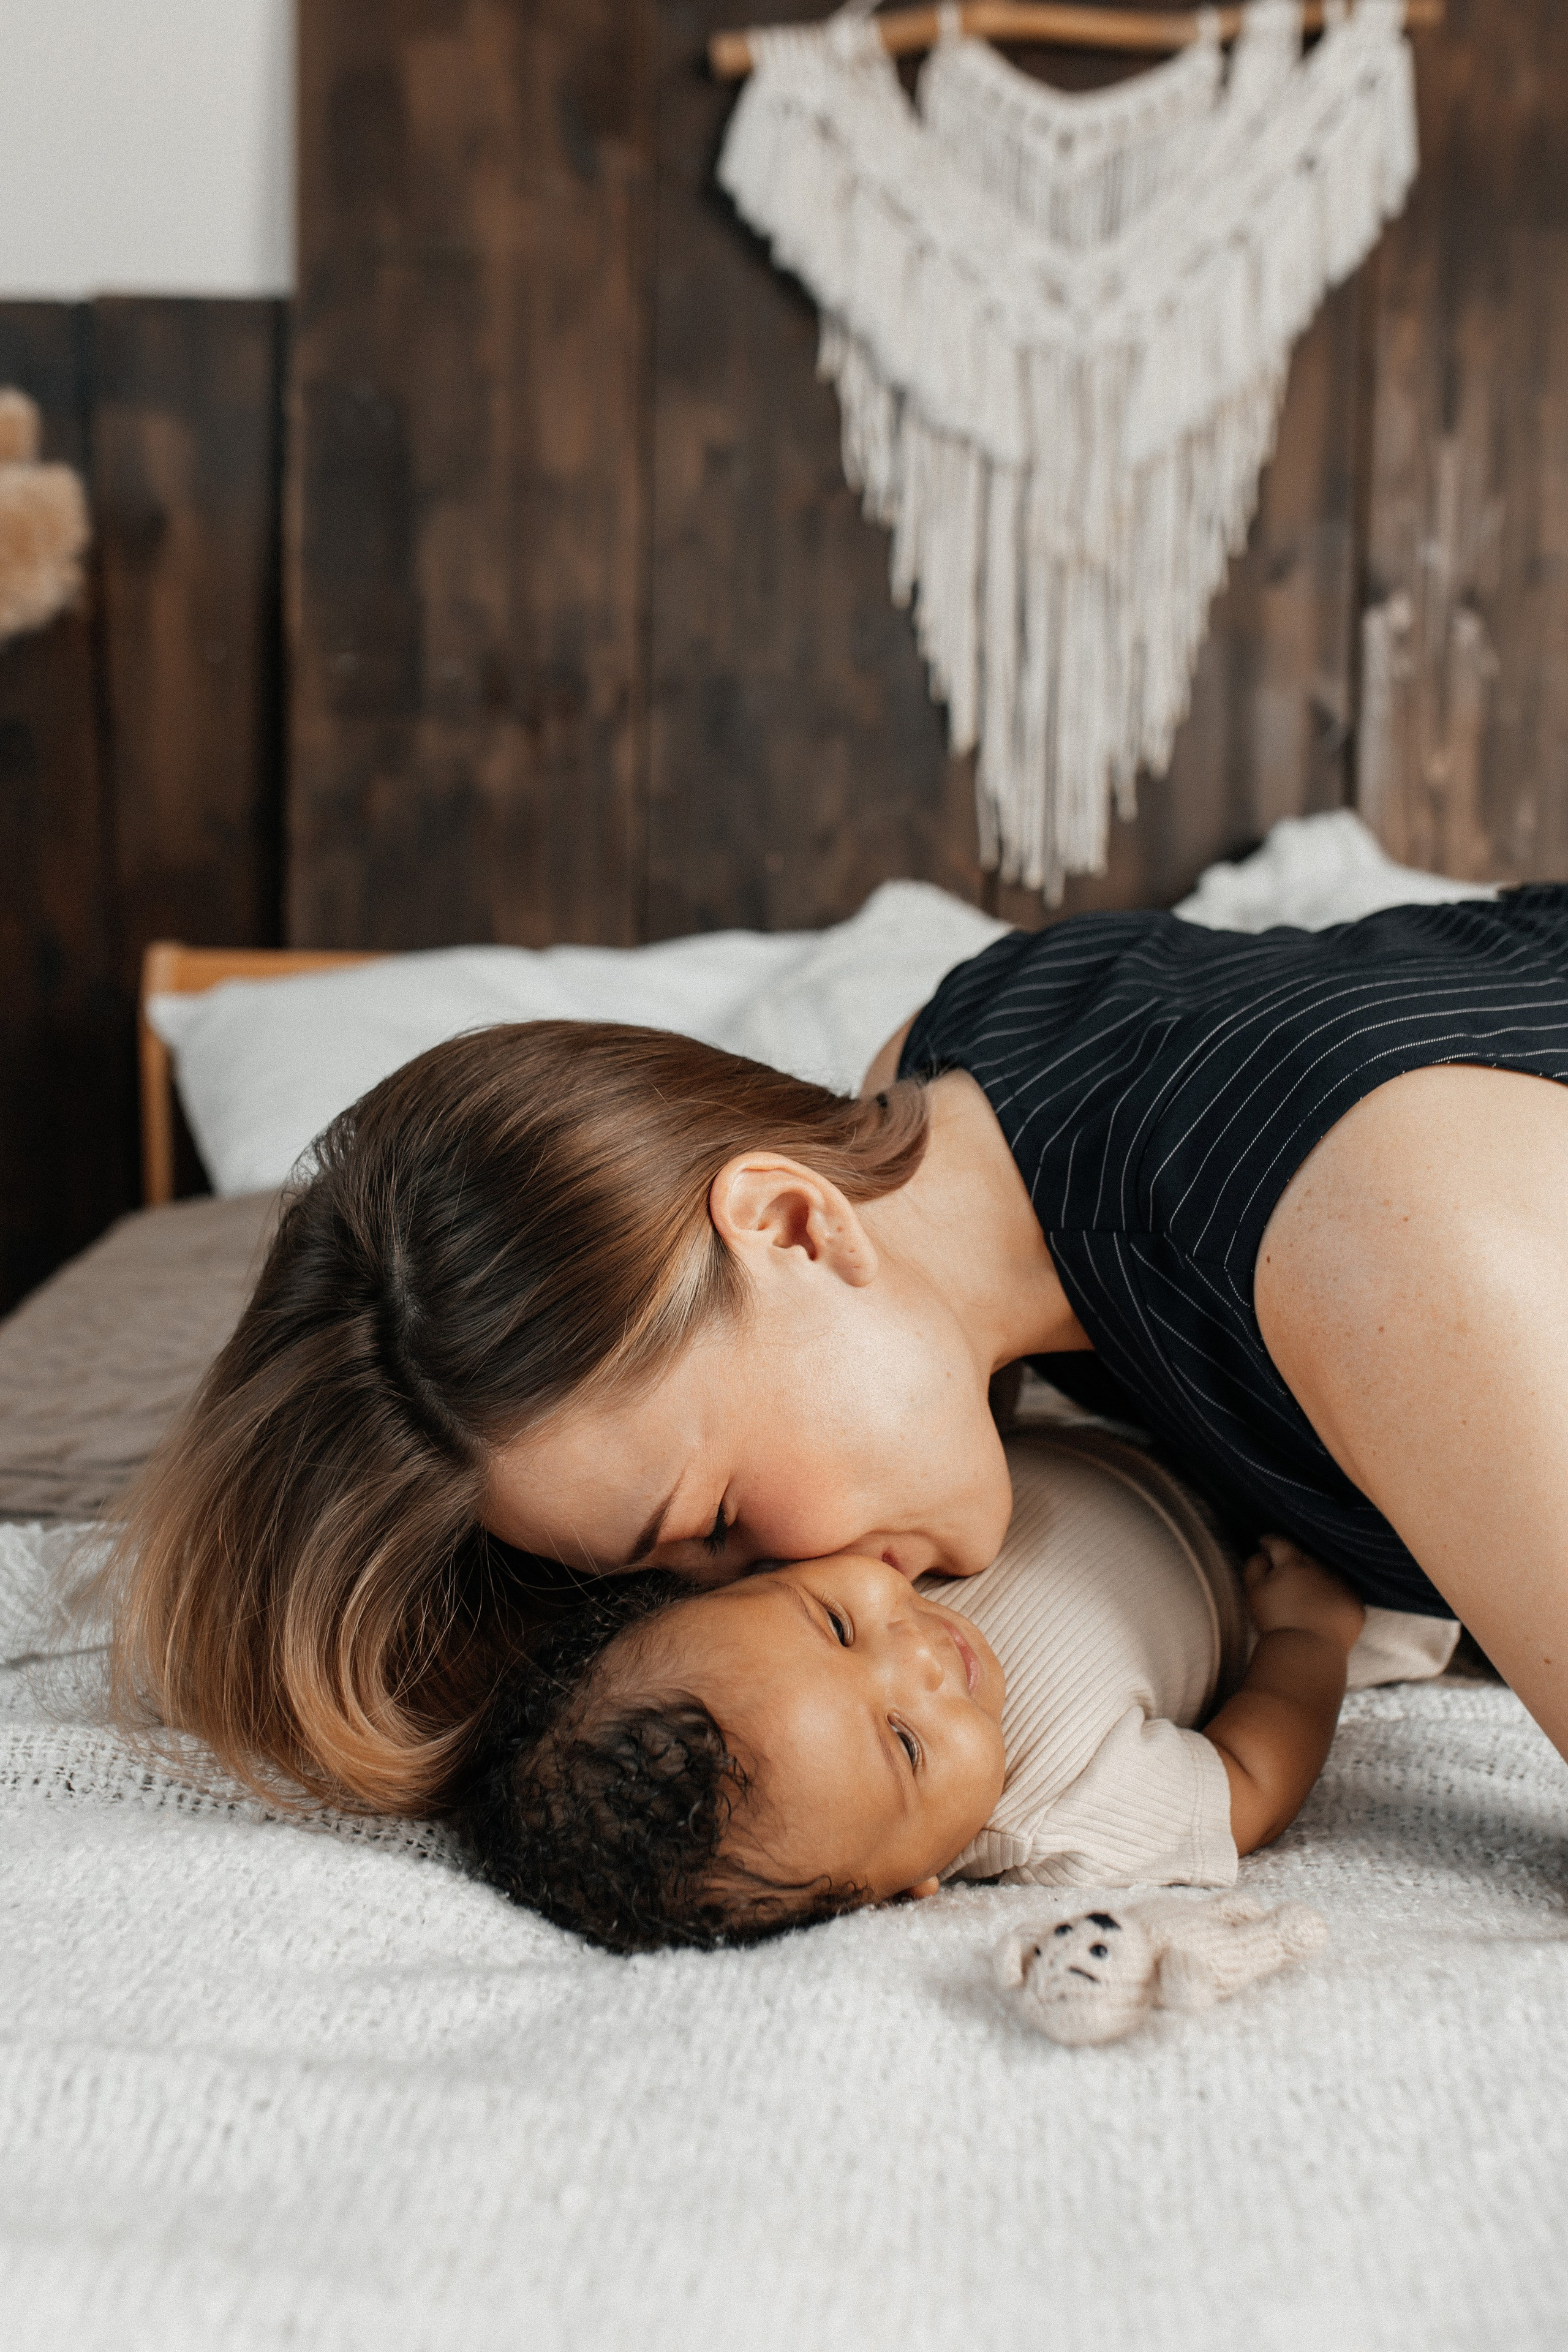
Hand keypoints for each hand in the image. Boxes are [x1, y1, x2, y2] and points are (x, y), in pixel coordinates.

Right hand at [1244, 1534, 1365, 1654]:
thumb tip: (1263, 1554)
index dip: (1270, 1542)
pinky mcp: (1355, 1604)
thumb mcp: (1254, 1592)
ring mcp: (1341, 1585)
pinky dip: (1334, 1597)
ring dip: (1316, 1580)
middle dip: (1294, 1564)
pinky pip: (1343, 1593)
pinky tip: (1323, 1611)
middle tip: (1285, 1580)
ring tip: (1306, 1599)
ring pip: (1326, 1574)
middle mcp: (1320, 1568)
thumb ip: (1255, 1566)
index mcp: (1293, 1563)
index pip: (1280, 1543)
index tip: (1265, 1544)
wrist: (1307, 1654)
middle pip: (1304, 1558)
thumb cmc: (1276, 1623)